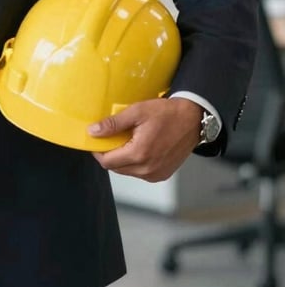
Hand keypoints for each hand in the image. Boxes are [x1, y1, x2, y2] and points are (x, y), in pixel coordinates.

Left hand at [88, 97, 202, 182]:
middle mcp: (147, 169)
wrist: (193, 120)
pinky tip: (138, 148)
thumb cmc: (166, 113)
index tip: (97, 140)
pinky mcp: (163, 174)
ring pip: (127, 171)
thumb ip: (113, 124)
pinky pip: (140, 173)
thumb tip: (93, 131)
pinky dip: (135, 163)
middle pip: (116, 168)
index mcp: (139, 154)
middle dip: (109, 155)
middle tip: (111, 138)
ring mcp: (156, 174)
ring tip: (126, 141)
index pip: (107, 162)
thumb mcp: (137, 112)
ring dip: (122, 159)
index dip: (98, 151)